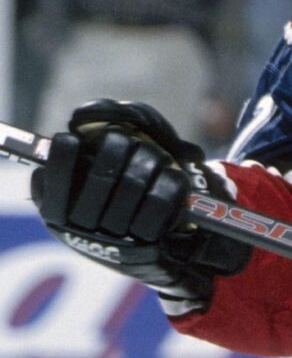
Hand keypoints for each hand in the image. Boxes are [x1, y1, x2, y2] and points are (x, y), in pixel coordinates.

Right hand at [30, 99, 248, 309]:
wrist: (161, 241)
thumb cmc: (121, 190)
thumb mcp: (95, 168)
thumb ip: (90, 138)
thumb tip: (84, 116)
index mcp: (58, 210)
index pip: (54, 179)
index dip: (63, 156)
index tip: (73, 138)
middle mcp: (82, 228)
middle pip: (102, 174)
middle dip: (122, 147)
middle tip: (129, 142)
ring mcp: (114, 238)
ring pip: (134, 182)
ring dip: (152, 159)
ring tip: (155, 159)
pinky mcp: (147, 242)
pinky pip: (162, 200)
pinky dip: (171, 181)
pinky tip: (171, 178)